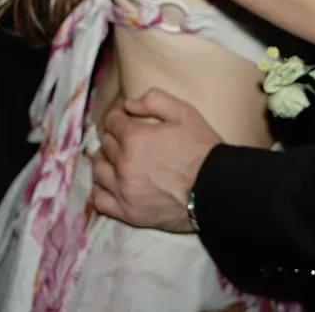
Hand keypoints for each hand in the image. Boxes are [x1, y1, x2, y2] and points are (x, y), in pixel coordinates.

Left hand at [90, 88, 222, 233]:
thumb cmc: (202, 150)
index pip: (111, 122)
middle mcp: (123, 164)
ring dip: (106, 161)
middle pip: (105, 144)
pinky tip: (112, 184)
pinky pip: (100, 200)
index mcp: (134, 138)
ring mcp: (124, 191)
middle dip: (115, 137)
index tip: (127, 118)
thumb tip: (128, 104)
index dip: (119, 116)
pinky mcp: (129, 214)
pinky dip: (102, 190)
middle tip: (128, 139)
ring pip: (98, 170)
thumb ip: (153, 100)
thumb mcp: (184, 113)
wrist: (216, 190)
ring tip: (118, 160)